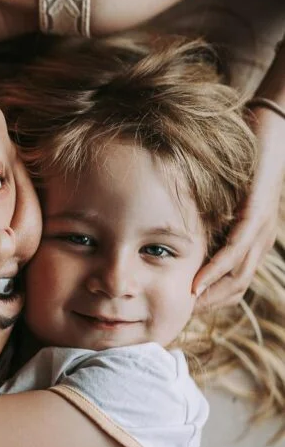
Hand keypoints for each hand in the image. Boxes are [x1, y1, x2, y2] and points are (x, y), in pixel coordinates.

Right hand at [194, 107, 284, 308]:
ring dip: (210, 294)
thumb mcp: (222, 196)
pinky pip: (236, 250)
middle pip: (234, 287)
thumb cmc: (243, 160)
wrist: (271, 130)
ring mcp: (261, 230)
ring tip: (183, 306)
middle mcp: (260, 241)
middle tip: (176, 316)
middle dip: (206, 304)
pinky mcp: (256, 215)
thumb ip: (208, 217)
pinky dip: (216, 269)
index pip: (232, 283)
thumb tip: (176, 233)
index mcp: (253, 240)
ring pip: (237, 275)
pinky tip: (198, 280)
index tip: (180, 310)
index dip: (208, 300)